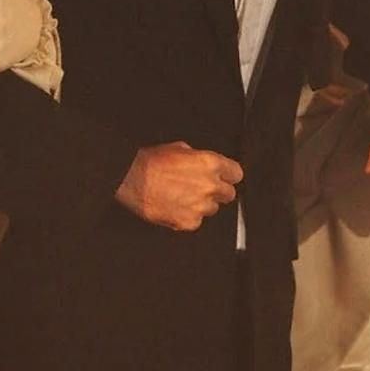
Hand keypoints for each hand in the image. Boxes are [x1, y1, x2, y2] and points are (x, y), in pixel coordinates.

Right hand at [115, 141, 242, 231]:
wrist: (132, 179)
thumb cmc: (151, 163)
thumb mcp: (180, 148)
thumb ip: (199, 158)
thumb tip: (203, 164)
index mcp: (210, 163)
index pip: (236, 173)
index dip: (229, 175)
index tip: (225, 178)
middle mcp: (209, 185)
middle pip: (229, 194)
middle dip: (217, 191)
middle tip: (201, 188)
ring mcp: (200, 206)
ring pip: (212, 209)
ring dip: (202, 204)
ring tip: (182, 196)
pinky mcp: (189, 222)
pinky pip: (196, 221)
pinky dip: (188, 216)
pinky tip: (175, 206)